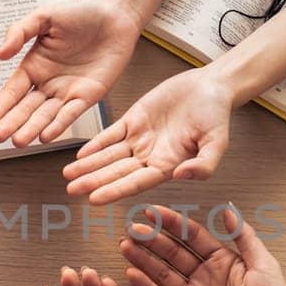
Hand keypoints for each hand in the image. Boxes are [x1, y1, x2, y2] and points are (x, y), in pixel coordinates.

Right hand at [0, 0, 140, 146]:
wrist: (116, 14)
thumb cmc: (81, 13)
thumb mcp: (45, 16)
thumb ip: (20, 32)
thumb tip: (0, 54)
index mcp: (34, 65)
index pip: (13, 91)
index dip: (0, 106)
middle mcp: (48, 82)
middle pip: (26, 108)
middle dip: (11, 122)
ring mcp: (67, 92)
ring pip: (46, 115)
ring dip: (32, 128)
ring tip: (18, 141)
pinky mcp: (88, 96)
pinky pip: (71, 113)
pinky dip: (59, 125)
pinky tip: (45, 136)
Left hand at [63, 68, 233, 204]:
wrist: (210, 86)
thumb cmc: (216, 115)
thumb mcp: (217, 143)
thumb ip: (203, 165)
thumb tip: (182, 176)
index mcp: (168, 165)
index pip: (136, 182)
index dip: (114, 190)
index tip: (95, 199)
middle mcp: (150, 156)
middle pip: (116, 172)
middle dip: (93, 181)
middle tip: (72, 190)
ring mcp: (140, 139)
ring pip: (109, 155)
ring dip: (88, 165)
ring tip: (68, 174)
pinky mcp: (133, 120)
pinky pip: (110, 134)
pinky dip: (95, 143)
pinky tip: (81, 153)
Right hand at [119, 205, 285, 285]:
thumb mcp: (264, 266)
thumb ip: (244, 237)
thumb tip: (228, 210)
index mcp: (223, 261)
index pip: (191, 236)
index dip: (172, 223)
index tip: (153, 212)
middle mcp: (204, 277)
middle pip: (172, 253)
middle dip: (151, 240)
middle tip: (132, 228)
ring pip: (162, 274)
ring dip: (143, 260)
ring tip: (125, 245)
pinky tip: (132, 274)